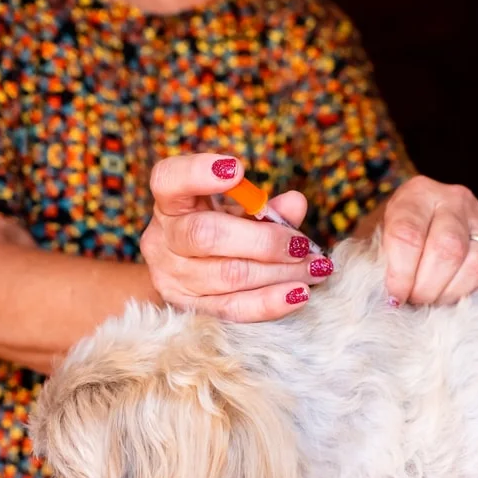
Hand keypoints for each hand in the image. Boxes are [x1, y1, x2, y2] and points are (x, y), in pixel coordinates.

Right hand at [140, 154, 332, 321]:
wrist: (189, 274)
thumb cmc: (220, 230)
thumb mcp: (237, 211)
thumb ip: (265, 207)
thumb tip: (296, 204)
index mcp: (170, 203)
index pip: (169, 181)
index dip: (198, 172)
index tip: (237, 168)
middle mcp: (162, 240)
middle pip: (206, 234)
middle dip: (264, 240)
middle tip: (303, 245)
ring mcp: (171, 278)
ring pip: (228, 275)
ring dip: (279, 272)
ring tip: (315, 268)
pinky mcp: (190, 309)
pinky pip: (233, 308)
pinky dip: (270, 302)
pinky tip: (299, 294)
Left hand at [376, 176, 477, 305]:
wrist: (422, 225)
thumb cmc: (392, 237)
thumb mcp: (373, 239)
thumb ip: (373, 261)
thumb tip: (375, 294)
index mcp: (417, 194)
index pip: (408, 235)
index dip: (400, 274)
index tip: (394, 298)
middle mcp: (454, 200)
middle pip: (447, 250)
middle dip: (427, 287)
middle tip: (414, 302)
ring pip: (475, 264)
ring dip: (451, 295)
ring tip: (432, 303)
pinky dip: (475, 296)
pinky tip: (454, 300)